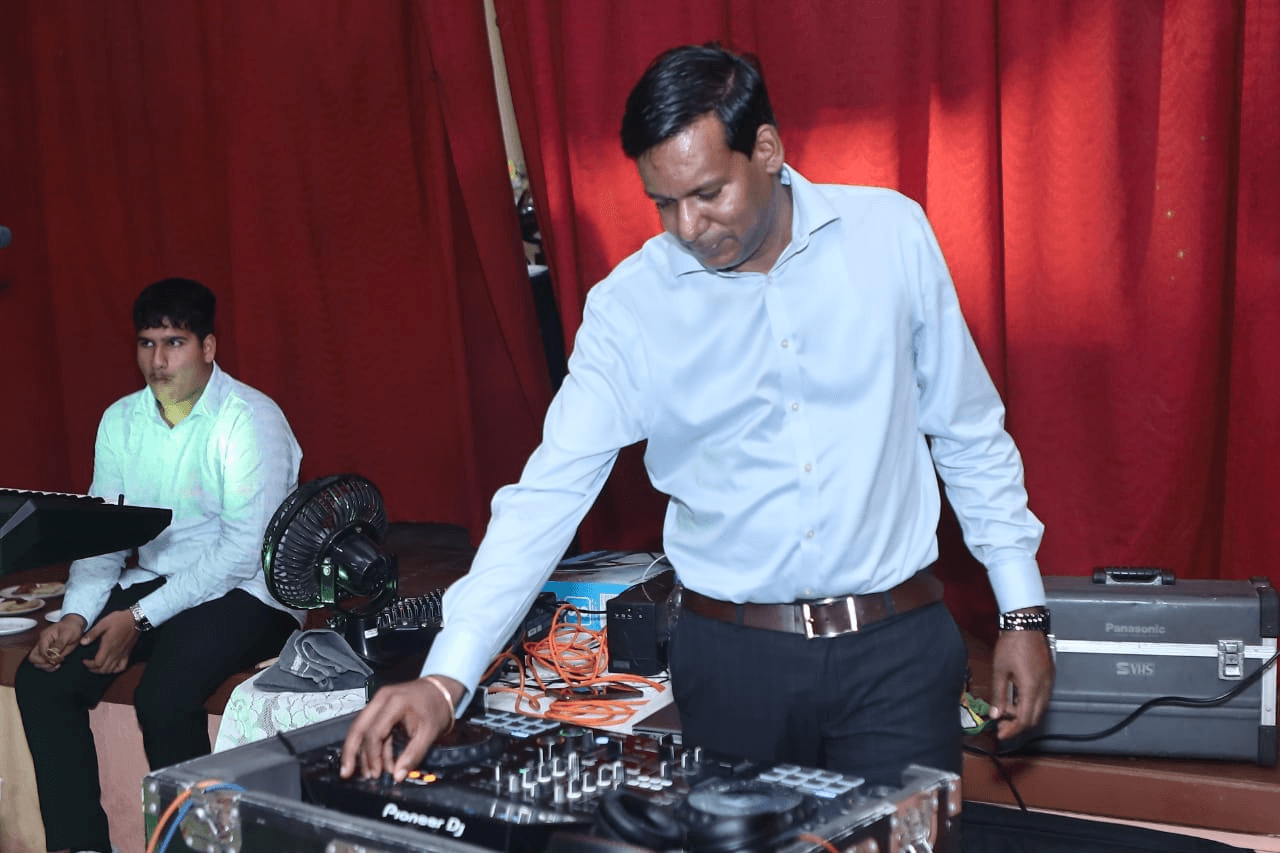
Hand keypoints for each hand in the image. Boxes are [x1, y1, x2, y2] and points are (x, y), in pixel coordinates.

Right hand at [28, 614, 87, 670]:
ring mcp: (46, 649)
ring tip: (57, 664)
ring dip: (46, 666)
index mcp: (45, 637)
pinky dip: (50, 666)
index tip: (56, 660)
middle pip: (33, 657)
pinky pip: (45, 663)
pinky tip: (58, 664)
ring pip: (38, 662)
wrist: (75, 626)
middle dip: (43, 663)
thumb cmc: (71, 627)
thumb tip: (53, 654)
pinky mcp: (50, 653)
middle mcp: (43, 644)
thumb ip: (59, 644)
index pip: (40, 651)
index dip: (47, 658)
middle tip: (55, 663)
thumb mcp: (67, 634)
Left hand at [81, 609, 140, 674]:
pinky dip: (115, 670)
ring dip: (102, 671)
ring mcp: (122, 654)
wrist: (135, 619)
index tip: (84, 660)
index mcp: (108, 646)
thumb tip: (82, 642)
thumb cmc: (119, 620)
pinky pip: (122, 667)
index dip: (88, 664)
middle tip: (88, 664)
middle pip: (103, 669)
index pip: (97, 663)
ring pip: (111, 670)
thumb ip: (92, 633)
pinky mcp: (127, 654)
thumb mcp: (103, 623)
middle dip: (93, 669)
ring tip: (96, 666)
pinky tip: (111, 667)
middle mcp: (115, 653)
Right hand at [340, 675, 462, 782]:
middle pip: (358, 727)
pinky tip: (375, 761)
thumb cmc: (437, 705)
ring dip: (362, 752)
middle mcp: (382, 699)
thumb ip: (414, 755)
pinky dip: (372, 746)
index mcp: (394, 702)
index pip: (375, 731)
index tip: (376, 771)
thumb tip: (399, 774)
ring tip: (367, 772)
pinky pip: (370, 728)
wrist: (442, 689)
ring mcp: (380, 701)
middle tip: (347, 772)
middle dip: (351, 752)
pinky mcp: (381, 707)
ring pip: (361, 728)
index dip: (373, 755)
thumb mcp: (429, 732)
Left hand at [988, 628, 1053, 740]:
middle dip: (1018, 725)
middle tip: (1001, 724)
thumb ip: (998, 695)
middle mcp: (1044, 688)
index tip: (1000, 734)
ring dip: (1024, 714)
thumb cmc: (1012, 644)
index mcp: (1031, 688)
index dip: (1012, 730)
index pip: (1024, 720)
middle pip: (1034, 718)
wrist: (1025, 625)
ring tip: (1007, 711)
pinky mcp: (1049, 676)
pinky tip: (1017, 699)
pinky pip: (1042, 698)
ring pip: (1040, 709)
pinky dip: (1030, 704)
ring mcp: (1049, 682)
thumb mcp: (1000, 671)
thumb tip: (995, 714)